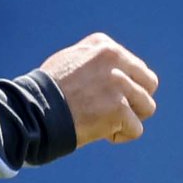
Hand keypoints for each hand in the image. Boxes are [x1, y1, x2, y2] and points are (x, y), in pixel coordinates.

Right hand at [39, 32, 158, 147]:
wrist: (33, 111)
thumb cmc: (47, 91)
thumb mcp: (71, 59)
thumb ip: (97, 60)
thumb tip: (121, 71)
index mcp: (104, 46)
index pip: (136, 68)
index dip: (124, 87)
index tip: (101, 96)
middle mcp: (114, 60)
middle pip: (149, 85)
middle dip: (136, 100)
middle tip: (114, 112)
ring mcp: (118, 85)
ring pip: (147, 107)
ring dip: (129, 119)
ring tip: (105, 122)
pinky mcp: (119, 109)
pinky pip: (136, 129)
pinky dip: (120, 136)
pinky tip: (100, 133)